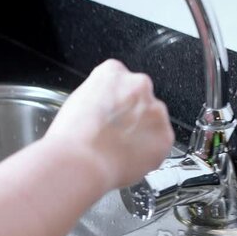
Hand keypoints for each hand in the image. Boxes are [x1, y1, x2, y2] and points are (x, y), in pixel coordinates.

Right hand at [46, 59, 174, 188]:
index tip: (106, 114)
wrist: (80, 163)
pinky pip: (159, 144)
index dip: (111, 101)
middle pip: (139, 98)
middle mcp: (138, 85)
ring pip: (152, 121)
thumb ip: (97, 100)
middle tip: (112, 134)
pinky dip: (148, 154)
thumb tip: (103, 112)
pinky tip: (126, 159)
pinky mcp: (165, 136)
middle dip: (130, 115)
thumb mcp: (74, 104)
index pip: (118, 80)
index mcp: (112, 72)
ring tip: (117, 150)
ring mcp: (156, 111)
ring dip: (141, 133)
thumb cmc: (71, 138)